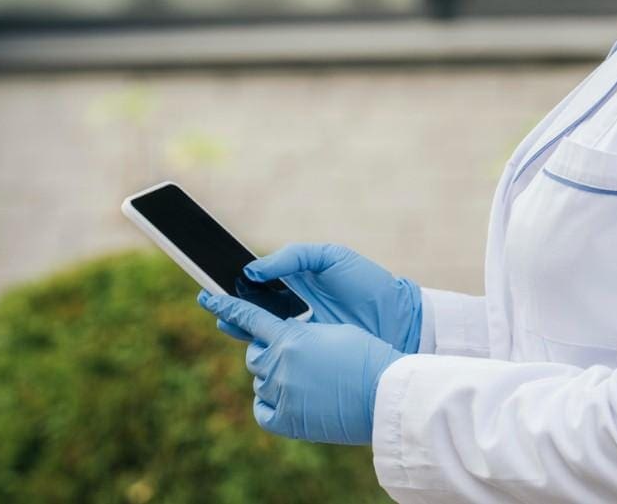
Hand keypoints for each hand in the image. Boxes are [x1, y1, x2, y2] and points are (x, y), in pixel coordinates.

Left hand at [197, 289, 404, 444]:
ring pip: (259, 379)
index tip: (207, 299)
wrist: (386, 394)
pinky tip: (283, 398)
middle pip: (254, 353)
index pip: (248, 318)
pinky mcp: (289, 421)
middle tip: (289, 352)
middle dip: (266, 350)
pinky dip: (269, 403)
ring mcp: (282, 394)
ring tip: (301, 376)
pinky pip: (263, 410)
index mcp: (290, 338)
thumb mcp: (332, 331)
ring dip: (273, 375)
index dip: (226, 307)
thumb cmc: (366, 355)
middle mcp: (279, 365)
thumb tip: (282, 336)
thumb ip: (299, 332)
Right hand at [219, 242, 422, 352]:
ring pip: (265, 336)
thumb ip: (293, 258)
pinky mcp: (312, 358)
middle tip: (217, 312)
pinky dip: (269, 352)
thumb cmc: (368, 284)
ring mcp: (303, 337)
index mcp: (298, 284)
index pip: (259, 286)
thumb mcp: (331, 258)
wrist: (401, 319)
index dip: (236, 288)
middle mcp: (296, 311)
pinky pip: (284, 356)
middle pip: (256, 313)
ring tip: (228, 326)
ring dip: (245, 333)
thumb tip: (253, 271)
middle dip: (234, 313)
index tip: (214, 288)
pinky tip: (257, 346)